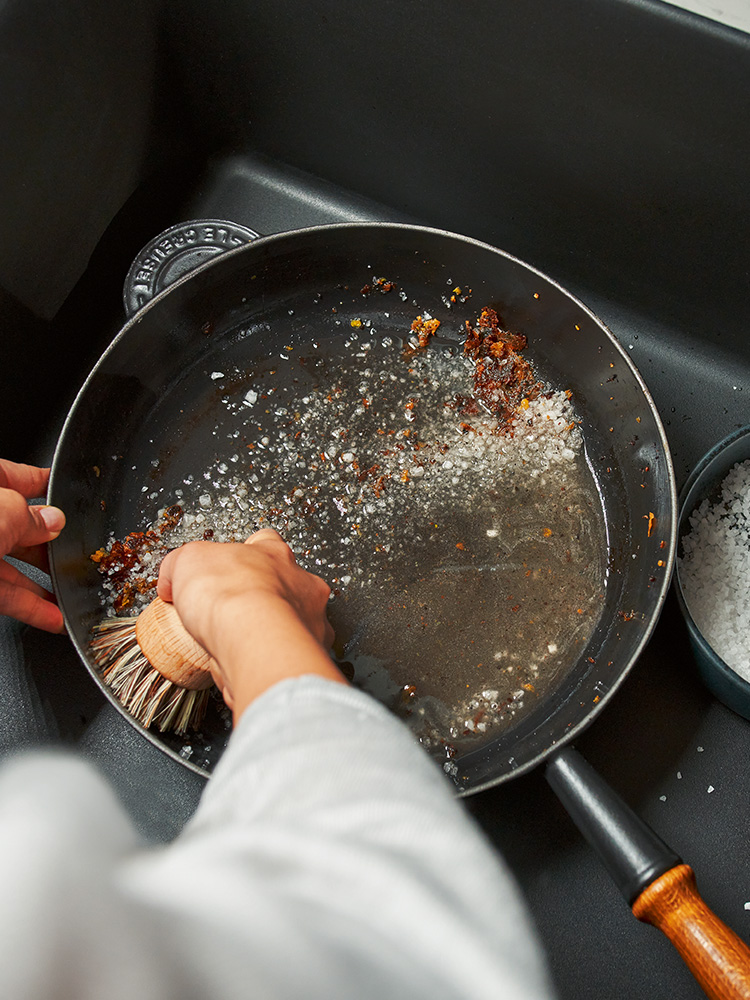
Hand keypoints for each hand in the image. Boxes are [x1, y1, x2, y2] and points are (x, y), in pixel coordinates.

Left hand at [0, 459, 65, 632]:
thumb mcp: (2, 514)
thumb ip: (30, 516)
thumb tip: (51, 520)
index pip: (15, 477)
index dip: (44, 485)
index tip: (67, 496)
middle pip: (16, 524)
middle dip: (46, 541)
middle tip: (71, 550)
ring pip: (10, 564)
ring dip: (41, 581)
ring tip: (67, 591)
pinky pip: (3, 594)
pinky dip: (29, 606)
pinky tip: (49, 614)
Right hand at [157, 529, 344, 720]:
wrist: (254, 642)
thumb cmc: (231, 595)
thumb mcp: (186, 561)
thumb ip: (178, 565)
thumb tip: (170, 579)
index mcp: (275, 554)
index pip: (266, 542)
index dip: (246, 554)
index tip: (231, 567)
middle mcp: (300, 585)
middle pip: (285, 583)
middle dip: (262, 596)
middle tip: (234, 609)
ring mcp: (309, 621)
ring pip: (295, 622)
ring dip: (273, 630)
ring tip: (241, 641)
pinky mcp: (305, 656)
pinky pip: (289, 656)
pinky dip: (271, 659)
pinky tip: (249, 662)